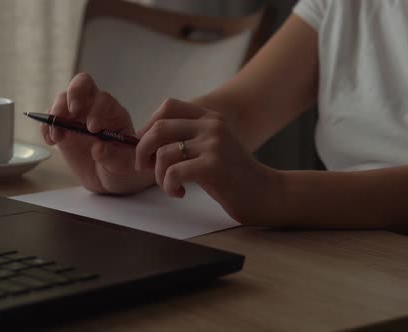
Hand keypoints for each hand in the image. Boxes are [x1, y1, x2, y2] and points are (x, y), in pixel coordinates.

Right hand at [41, 73, 153, 193]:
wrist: (109, 177)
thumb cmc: (122, 166)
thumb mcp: (122, 164)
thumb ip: (113, 156)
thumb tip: (98, 148)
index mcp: (113, 113)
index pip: (103, 99)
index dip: (96, 109)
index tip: (92, 129)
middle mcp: (94, 108)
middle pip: (81, 84)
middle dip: (73, 93)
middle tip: (70, 112)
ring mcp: (76, 116)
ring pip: (62, 99)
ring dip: (55, 113)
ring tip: (58, 137)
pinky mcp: (62, 128)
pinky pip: (48, 119)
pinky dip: (45, 127)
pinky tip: (51, 142)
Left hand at [135, 98, 278, 222]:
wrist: (265, 194)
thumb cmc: (233, 177)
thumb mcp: (211, 149)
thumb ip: (186, 140)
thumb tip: (145, 143)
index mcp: (210, 118)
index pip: (168, 106)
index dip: (148, 126)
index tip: (146, 148)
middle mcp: (212, 125)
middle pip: (159, 128)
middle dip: (142, 151)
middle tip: (145, 168)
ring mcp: (214, 144)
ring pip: (163, 153)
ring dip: (158, 175)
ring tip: (171, 186)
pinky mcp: (214, 165)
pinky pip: (173, 173)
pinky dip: (169, 186)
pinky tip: (180, 193)